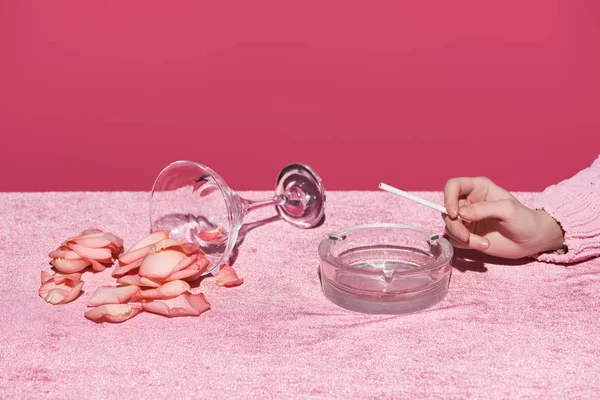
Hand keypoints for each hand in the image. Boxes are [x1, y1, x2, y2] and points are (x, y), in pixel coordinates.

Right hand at [443, 177, 564, 258]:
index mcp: (478, 188)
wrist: (531, 240)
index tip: (455, 214)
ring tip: (483, 243)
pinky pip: (455, 239)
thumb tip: (459, 213)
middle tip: (466, 237)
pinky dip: (466, 245)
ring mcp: (466, 219)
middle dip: (455, 226)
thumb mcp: (507, 209)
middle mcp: (468, 202)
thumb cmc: (523, 219)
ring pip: (449, 226)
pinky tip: (483, 245)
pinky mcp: (467, 234)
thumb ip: (483, 209)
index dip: (448, 198)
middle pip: (446, 209)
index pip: (453, 186)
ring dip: (462, 237)